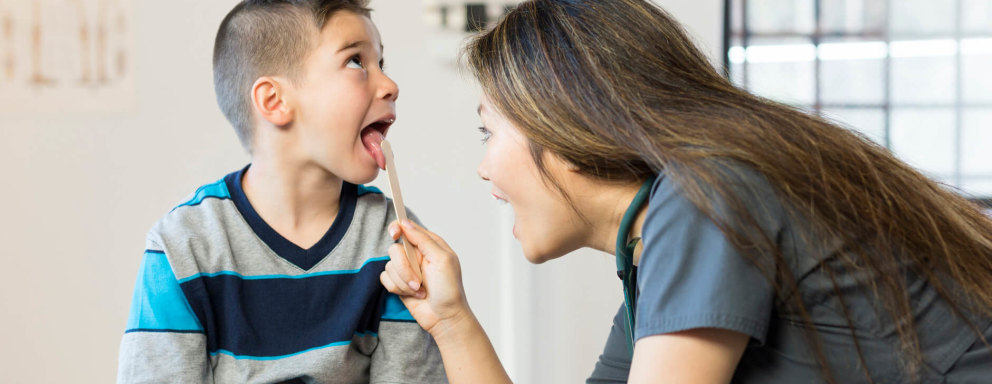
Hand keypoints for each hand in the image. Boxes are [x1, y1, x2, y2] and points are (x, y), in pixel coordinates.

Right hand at [380, 219, 471, 336]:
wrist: (444, 317)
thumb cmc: (449, 289)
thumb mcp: (441, 259)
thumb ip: (422, 239)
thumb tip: (404, 222)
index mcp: (429, 245)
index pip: (407, 228)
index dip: (397, 228)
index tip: (394, 234)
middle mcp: (416, 255)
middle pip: (394, 249)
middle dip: (404, 268)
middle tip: (419, 281)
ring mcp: (406, 269)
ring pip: (389, 266)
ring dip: (404, 282)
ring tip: (420, 290)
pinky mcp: (398, 283)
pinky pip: (385, 279)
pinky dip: (397, 288)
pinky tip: (413, 294)